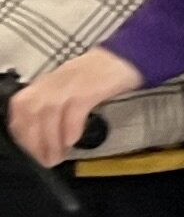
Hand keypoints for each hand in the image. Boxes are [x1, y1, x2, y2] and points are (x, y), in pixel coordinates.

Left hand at [8, 47, 140, 167]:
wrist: (130, 56)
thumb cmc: (103, 75)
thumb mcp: (72, 87)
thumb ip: (58, 105)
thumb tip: (48, 133)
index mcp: (48, 82)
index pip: (21, 107)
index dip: (22, 131)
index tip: (31, 151)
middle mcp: (55, 81)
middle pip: (30, 111)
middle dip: (33, 139)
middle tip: (44, 159)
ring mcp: (72, 82)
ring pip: (48, 112)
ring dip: (50, 139)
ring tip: (57, 156)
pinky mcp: (91, 86)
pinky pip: (74, 109)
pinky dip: (70, 127)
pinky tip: (72, 141)